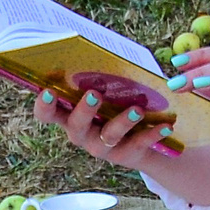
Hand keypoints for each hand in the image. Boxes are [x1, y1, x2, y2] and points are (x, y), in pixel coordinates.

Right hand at [34, 83, 168, 167]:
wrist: (146, 141)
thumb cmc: (118, 105)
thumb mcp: (109, 92)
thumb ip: (100, 78)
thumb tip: (102, 53)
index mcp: (71, 116)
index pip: (48, 115)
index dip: (44, 106)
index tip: (47, 91)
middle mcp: (82, 134)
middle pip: (76, 125)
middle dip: (84, 110)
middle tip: (94, 94)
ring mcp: (103, 148)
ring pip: (108, 136)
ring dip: (122, 121)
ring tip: (137, 109)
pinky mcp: (126, 156)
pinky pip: (138, 145)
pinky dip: (152, 134)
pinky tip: (166, 126)